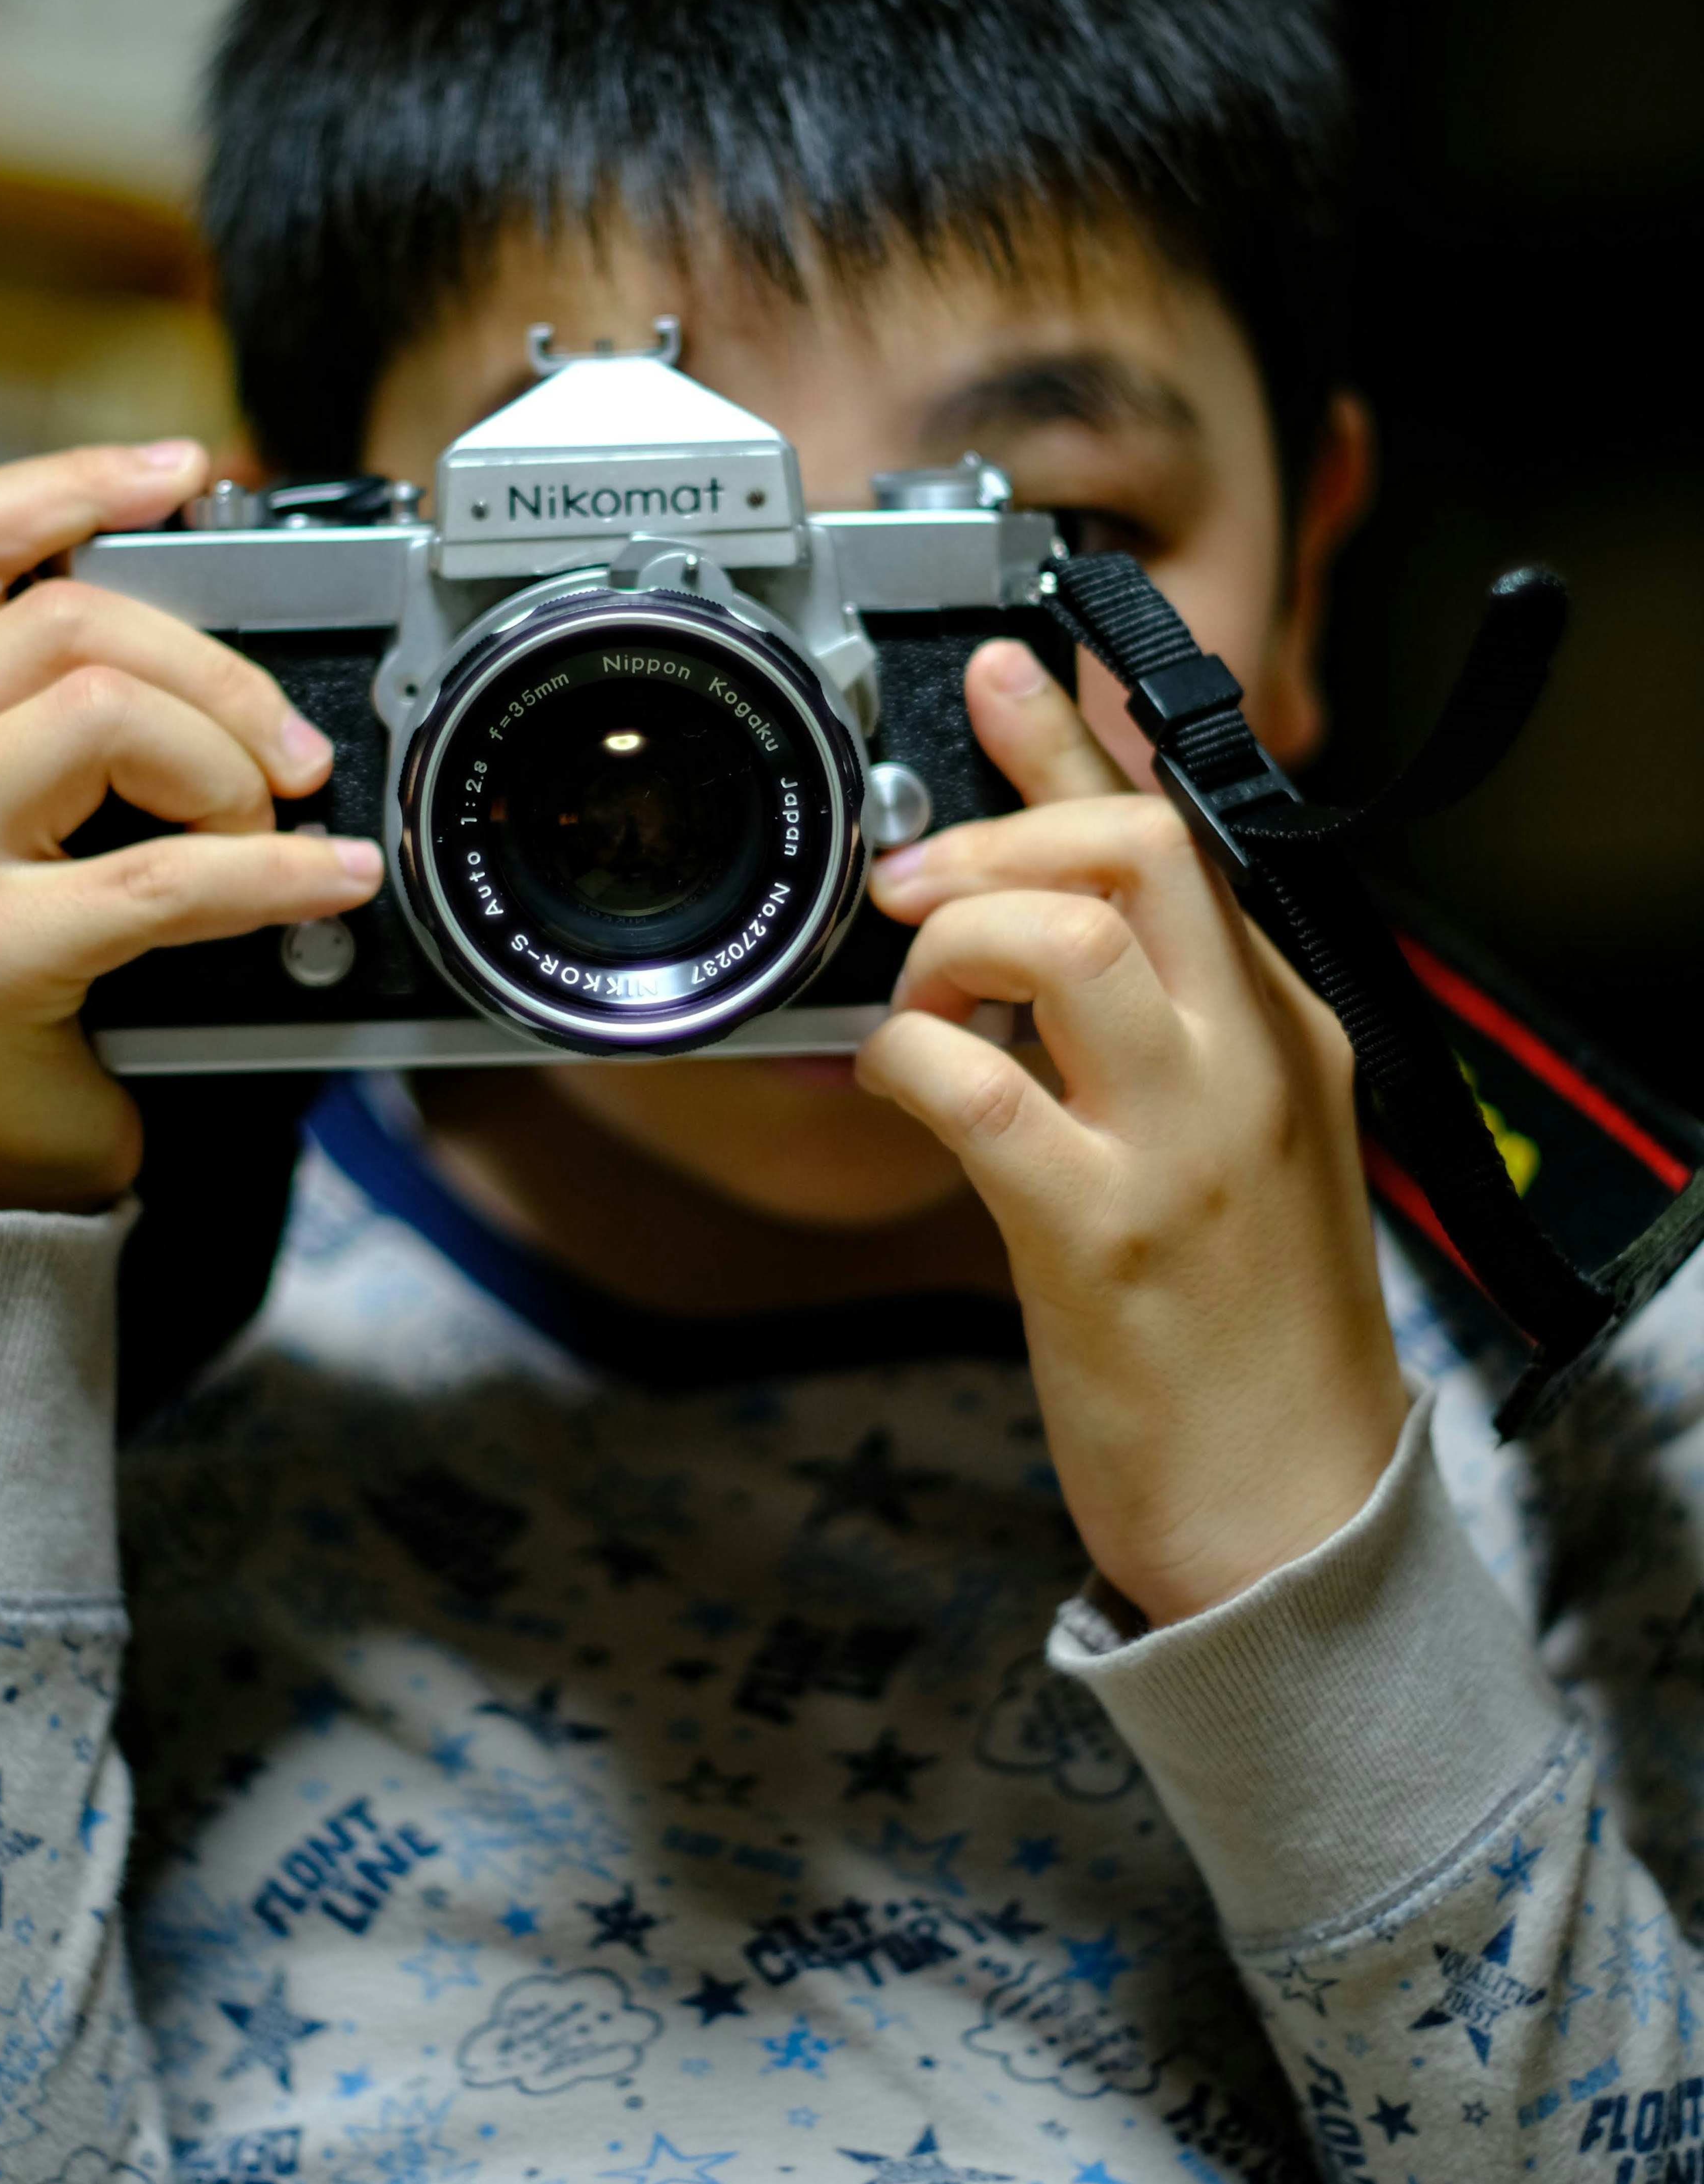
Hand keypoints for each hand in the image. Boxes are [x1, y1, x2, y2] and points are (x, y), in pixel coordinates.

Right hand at [0, 442, 382, 1210]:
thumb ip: (23, 703)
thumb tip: (197, 621)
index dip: (75, 483)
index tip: (182, 474)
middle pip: (66, 623)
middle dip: (213, 672)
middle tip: (284, 749)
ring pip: (107, 715)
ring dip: (225, 769)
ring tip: (258, 832)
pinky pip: (167, 875)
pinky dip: (277, 874)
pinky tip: (330, 881)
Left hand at [858, 639, 1407, 1627]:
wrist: (1292, 1514)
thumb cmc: (1246, 1334)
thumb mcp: (1231, 1145)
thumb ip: (1149, 1031)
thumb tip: (1031, 935)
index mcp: (1281, 1029)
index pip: (1180, 835)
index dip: (1073, 740)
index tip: (1001, 670)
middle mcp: (1248, 1061)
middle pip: (1134, 846)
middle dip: (998, 824)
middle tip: (914, 876)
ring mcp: (1183, 1143)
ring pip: (1063, 937)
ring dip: (952, 935)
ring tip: (915, 992)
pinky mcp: (1102, 1234)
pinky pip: (975, 1089)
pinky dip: (905, 1059)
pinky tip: (891, 1083)